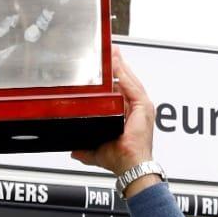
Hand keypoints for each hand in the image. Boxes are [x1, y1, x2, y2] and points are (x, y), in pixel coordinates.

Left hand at [71, 49, 155, 187]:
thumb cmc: (120, 160)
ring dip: (120, 65)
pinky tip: (117, 66)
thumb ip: (85, 149)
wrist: (129, 166)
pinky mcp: (143, 107)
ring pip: (130, 80)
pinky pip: (133, 86)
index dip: (114, 77)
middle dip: (118, 65)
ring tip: (113, 52)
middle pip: (127, 81)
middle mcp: (136, 109)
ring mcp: (142, 107)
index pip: (121, 90)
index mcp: (128, 115)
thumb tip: (73, 150)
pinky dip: (124, 75)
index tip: (106, 65)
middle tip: (110, 50)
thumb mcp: (97, 151)